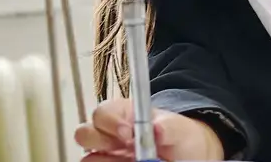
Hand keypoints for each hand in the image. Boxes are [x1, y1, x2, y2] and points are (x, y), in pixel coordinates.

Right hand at [74, 98, 224, 161]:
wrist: (185, 154)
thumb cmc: (177, 136)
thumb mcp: (178, 128)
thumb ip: (168, 126)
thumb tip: (157, 128)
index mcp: (122, 115)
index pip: (103, 113)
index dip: (111, 122)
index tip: (128, 133)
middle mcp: (109, 135)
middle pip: (84, 134)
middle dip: (97, 141)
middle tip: (124, 147)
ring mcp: (108, 156)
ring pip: (88, 158)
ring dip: (102, 160)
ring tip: (126, 161)